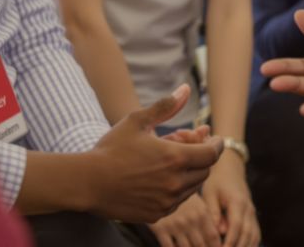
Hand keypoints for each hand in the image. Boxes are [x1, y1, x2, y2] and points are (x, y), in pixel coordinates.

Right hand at [86, 85, 223, 222]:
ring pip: (192, 188)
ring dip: (189, 174)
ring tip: (170, 162)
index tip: (212, 138)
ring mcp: (166, 201)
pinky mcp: (157, 215)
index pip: (212, 153)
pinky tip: (160, 179)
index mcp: (175, 158)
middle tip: (187, 146)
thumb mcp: (137, 121)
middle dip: (201, 157)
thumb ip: (166, 106)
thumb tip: (185, 89)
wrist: (87, 182)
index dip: (216, 144)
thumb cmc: (111, 149)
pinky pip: (177, 202)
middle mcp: (175, 182)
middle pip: (204, 171)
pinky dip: (175, 190)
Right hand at [148, 193, 220, 246]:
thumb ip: (208, 217)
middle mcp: (190, 219)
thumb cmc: (180, 195)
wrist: (156, 183)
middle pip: (201, 245)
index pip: (213, 236)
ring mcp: (175, 225)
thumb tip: (220, 233)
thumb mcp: (196, 202)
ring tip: (189, 245)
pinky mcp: (159, 228)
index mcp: (202, 212)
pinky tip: (175, 246)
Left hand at [200, 154, 259, 246]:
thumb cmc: (217, 183)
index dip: (230, 240)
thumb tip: (219, 231)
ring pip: (253, 235)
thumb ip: (214, 212)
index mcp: (237, 201)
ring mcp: (253, 213)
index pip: (236, 225)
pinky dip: (250, 244)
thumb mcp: (210, 194)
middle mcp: (248, 208)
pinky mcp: (253, 217)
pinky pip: (255, 234)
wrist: (230, 170)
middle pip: (247, 233)